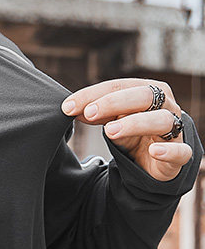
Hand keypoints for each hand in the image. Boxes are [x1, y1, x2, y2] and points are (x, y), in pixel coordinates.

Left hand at [61, 78, 191, 181]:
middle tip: (89, 113)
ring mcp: (175, 129)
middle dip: (113, 102)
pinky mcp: (180, 154)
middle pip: (144, 96)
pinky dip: (169, 150)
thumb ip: (96, 114)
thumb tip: (70, 108)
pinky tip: (154, 151)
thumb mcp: (111, 122)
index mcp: (148, 91)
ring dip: (135, 123)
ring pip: (161, 120)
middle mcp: (165, 105)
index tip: (68, 106)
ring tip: (110, 131)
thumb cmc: (133, 135)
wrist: (153, 162)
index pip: (120, 85)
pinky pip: (181, 151)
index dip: (93, 94)